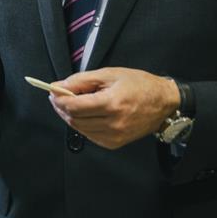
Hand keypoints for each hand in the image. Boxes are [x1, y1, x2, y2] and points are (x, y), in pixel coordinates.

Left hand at [48, 67, 179, 149]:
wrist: (163, 102)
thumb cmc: (139, 84)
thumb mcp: (110, 74)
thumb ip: (82, 80)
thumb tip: (60, 86)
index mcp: (111, 103)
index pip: (74, 106)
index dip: (59, 99)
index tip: (52, 91)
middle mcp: (112, 123)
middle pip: (74, 119)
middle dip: (61, 107)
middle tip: (58, 96)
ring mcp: (114, 136)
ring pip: (79, 129)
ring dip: (70, 116)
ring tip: (71, 103)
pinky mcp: (114, 143)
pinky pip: (89, 135)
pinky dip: (82, 124)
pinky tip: (86, 114)